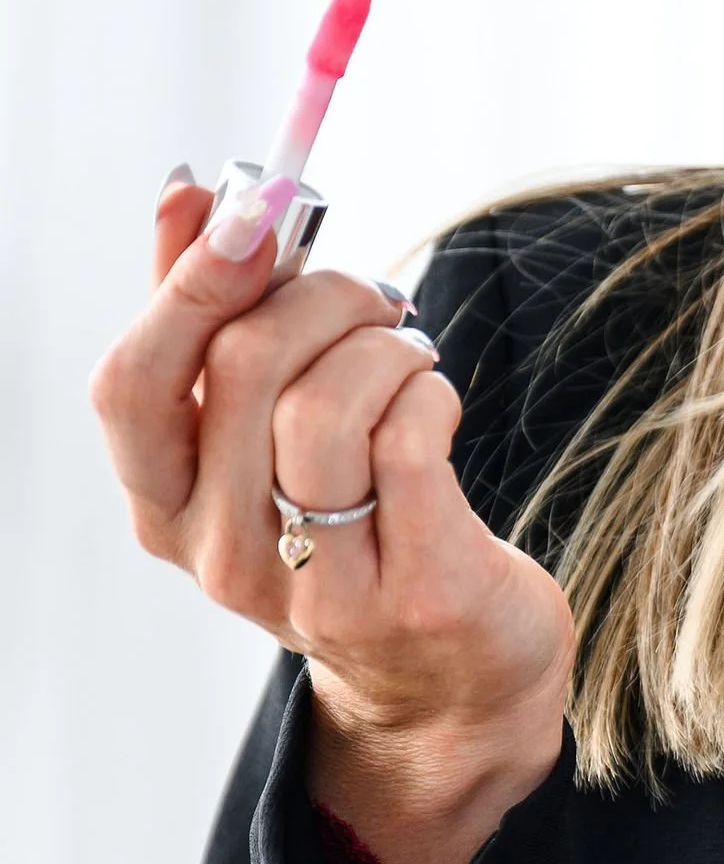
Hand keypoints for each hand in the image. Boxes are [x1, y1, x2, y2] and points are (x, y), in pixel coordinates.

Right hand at [90, 172, 572, 863]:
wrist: (449, 672)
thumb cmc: (353, 517)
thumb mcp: (261, 428)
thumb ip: (214, 313)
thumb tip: (190, 192)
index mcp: (165, 506)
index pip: (133, 386)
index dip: (185, 283)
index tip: (247, 207)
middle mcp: (222, 555)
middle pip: (243, 370)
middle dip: (321, 294)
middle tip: (370, 295)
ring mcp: (315, 585)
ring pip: (327, 402)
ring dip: (384, 343)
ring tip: (408, 354)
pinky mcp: (412, 592)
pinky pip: (410, 440)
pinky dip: (430, 391)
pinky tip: (435, 402)